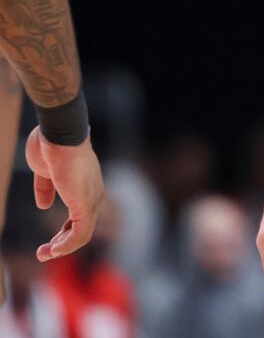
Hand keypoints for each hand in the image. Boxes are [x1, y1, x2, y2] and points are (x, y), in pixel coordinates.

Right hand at [25, 127, 103, 261]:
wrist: (58, 135)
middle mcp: (94, 194)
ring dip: (62, 249)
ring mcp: (92, 199)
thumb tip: (44, 205)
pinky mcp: (86, 204)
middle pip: (83, 228)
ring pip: (82, 235)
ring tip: (44, 254)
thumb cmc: (51, 146)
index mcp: (86, 186)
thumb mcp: (46, 171)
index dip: (64, 232)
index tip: (49, 242)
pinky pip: (80, 233)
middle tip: (44, 252)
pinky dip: (66, 245)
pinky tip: (53, 249)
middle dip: (62, 244)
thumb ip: (46, 187)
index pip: (81, 216)